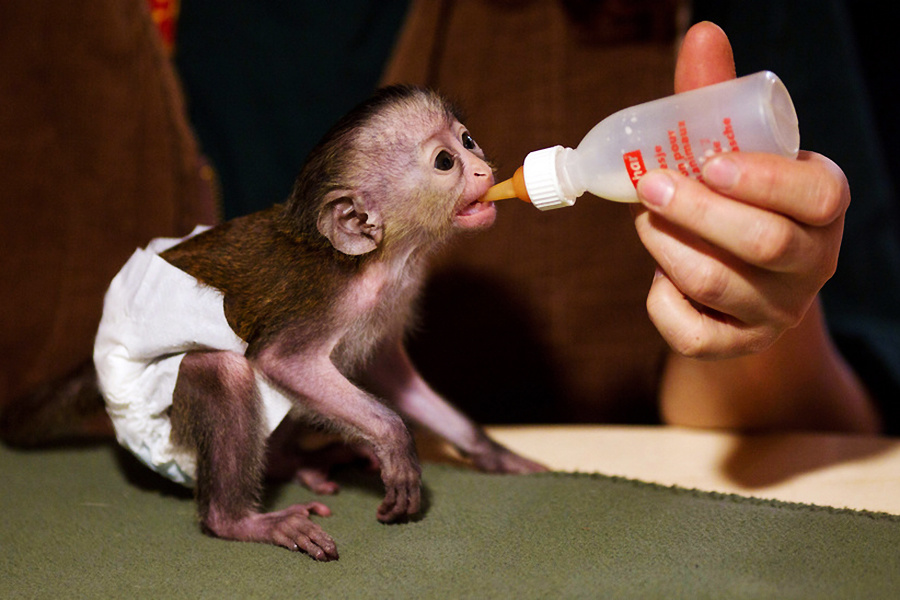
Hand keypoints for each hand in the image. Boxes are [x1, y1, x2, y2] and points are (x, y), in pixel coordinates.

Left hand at [632, 22, 848, 357]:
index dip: (763, 179)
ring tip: (645, 219)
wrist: (741, 276)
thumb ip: (715, 99)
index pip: (815, 195)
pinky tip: (658, 277)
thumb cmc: (734, 197)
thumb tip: (701, 32)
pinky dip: (660, 301)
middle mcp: (811, 263)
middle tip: (650, 185)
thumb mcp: (733, 149)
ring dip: (667, 247)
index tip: (712, 161)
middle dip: (696, 210)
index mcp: (824, 206)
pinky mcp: (736, 345)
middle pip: (761, 241)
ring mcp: (777, 311)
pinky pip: (691, 334)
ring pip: (716, 284)